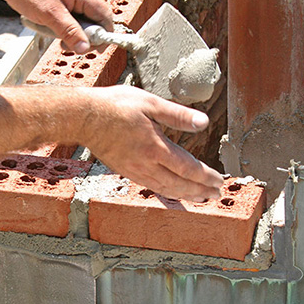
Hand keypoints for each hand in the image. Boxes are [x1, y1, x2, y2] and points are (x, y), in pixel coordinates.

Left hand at [3, 0, 112, 52]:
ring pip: (86, 22)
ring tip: (62, 41)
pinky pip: (76, 20)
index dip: (103, 35)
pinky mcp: (68, 2)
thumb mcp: (50, 15)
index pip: (104, 16)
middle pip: (97, 21)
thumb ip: (70, 32)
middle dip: (87, 37)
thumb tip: (85, 48)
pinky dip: (69, 30)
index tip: (96, 50)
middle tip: (72, 47)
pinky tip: (58, 33)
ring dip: (76, 35)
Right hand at [84, 85, 223, 201]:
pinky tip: (171, 191)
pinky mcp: (125, 171)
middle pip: (179, 184)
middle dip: (200, 191)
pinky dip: (166, 192)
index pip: (188, 168)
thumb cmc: (115, 106)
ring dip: (185, 195)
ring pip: (165, 189)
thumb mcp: (149, 103)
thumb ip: (177, 115)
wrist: (84, 118)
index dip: (206, 177)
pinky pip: (150, 186)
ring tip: (200, 199)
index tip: (219, 181)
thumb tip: (203, 122)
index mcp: (155, 147)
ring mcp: (134, 170)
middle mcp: (146, 164)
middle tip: (216, 195)